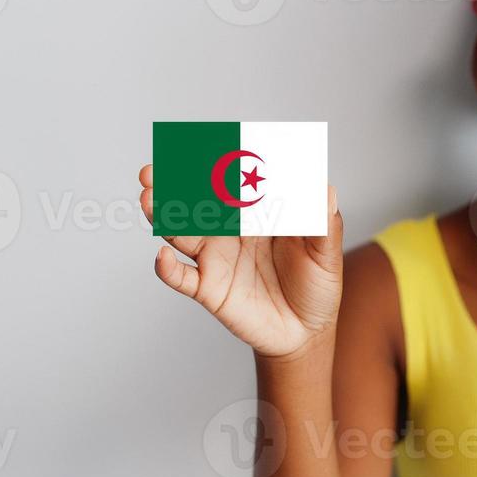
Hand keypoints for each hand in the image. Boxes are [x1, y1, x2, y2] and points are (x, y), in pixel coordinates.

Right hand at [138, 164, 343, 358]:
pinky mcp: (208, 288)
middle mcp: (229, 230)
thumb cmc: (316, 286)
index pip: (230, 181)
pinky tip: (161, 257)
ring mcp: (215, 257)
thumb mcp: (326, 253)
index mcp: (256, 212)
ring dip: (162, 215)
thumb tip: (327, 190)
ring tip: (149, 199)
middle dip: (172, 183)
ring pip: (180, 232)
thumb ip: (324, 223)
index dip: (212, 163)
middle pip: (194, 201)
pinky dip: (167, 268)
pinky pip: (181, 277)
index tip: (198, 145)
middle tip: (154, 168)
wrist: (306, 332)